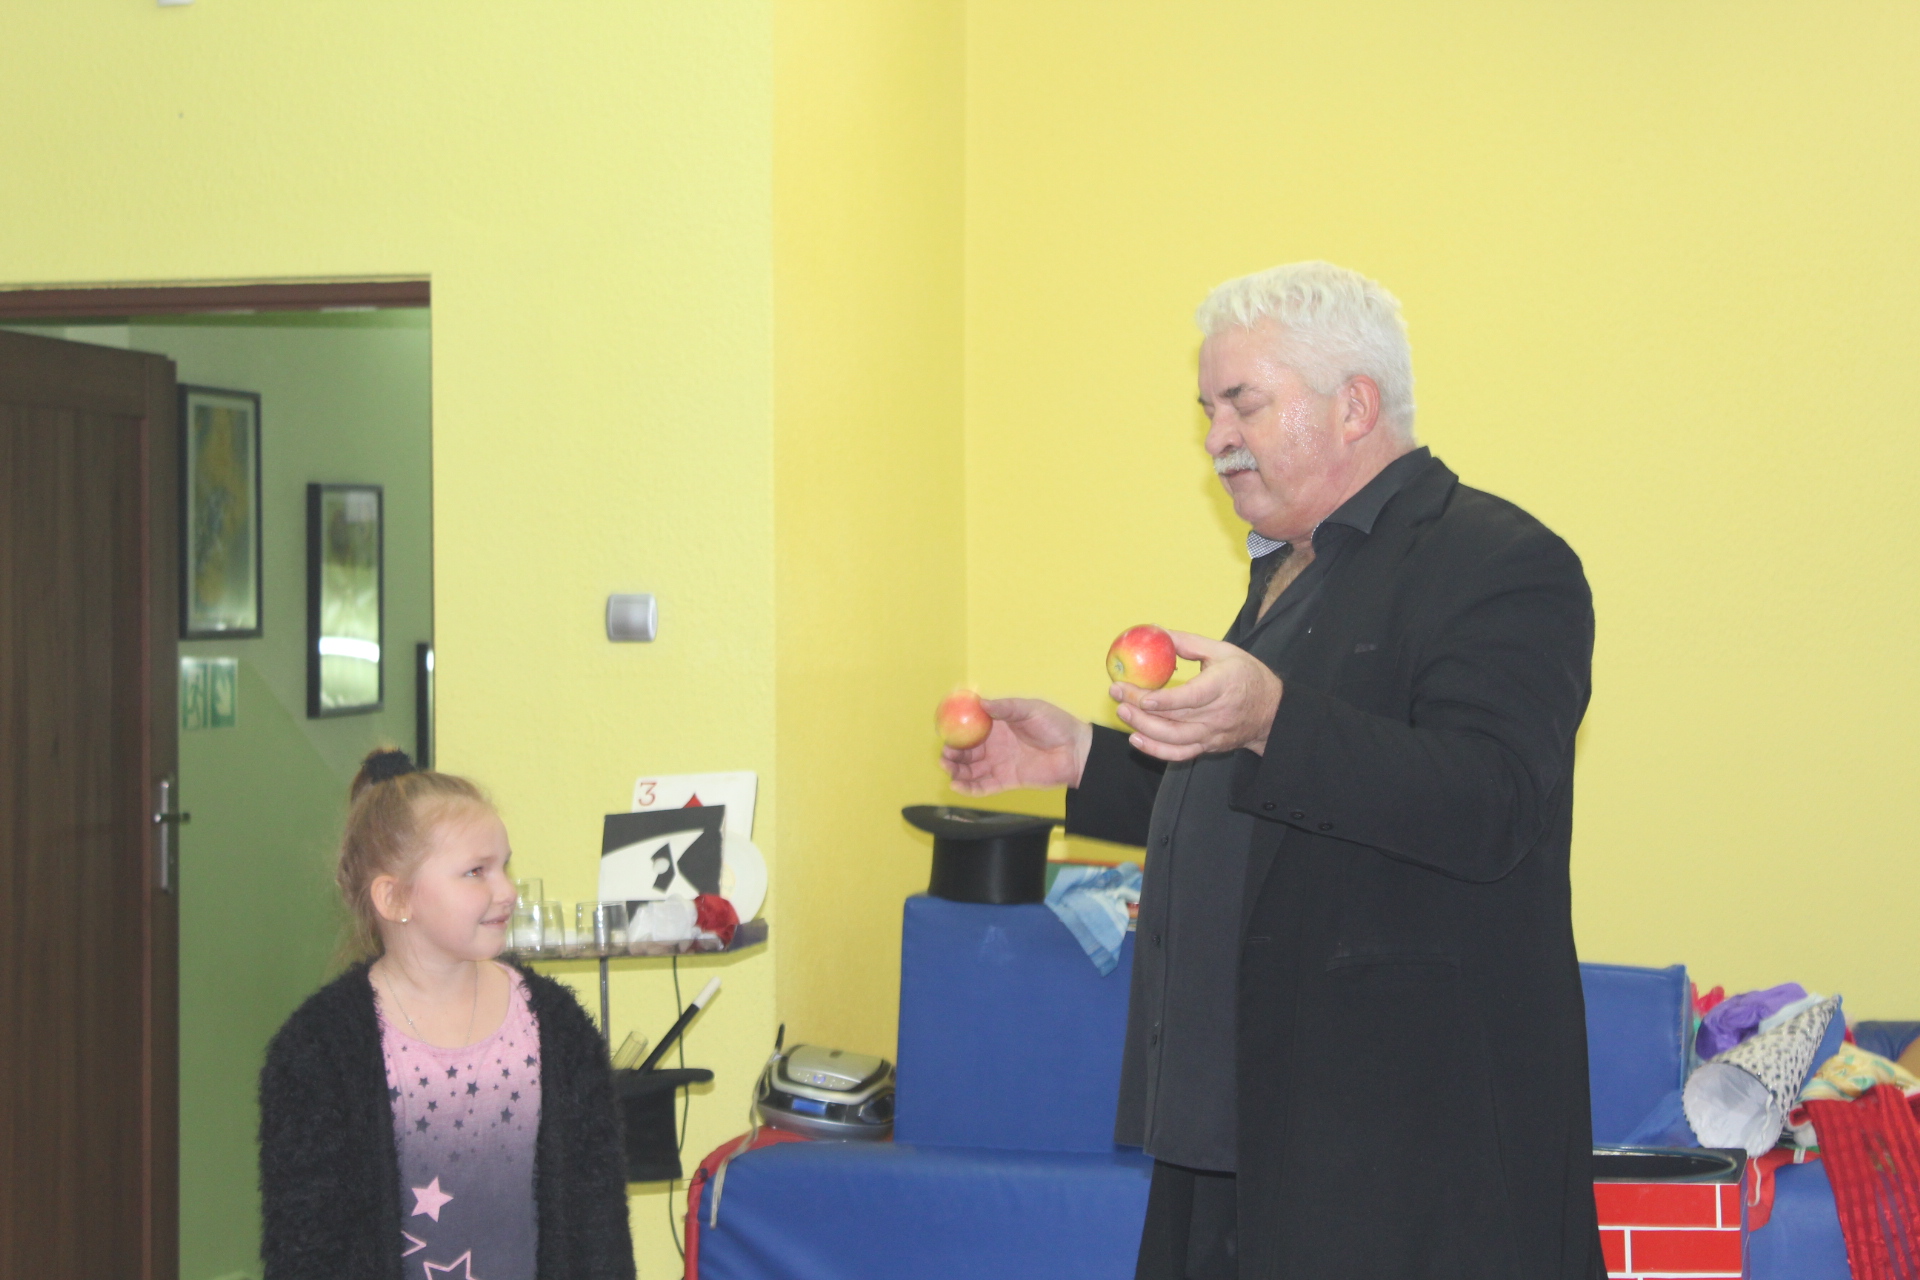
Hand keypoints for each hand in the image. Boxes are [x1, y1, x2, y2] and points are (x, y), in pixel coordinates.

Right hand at [941, 697, 1093, 795]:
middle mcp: (995, 745)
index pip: (970, 729)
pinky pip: (984, 786)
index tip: (945, 732)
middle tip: (944, 755)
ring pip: (971, 770)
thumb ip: (1006, 707)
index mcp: (998, 726)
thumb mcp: (1030, 709)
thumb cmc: (1056, 724)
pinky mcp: (1007, 781)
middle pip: (966, 751)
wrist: (1076, 751)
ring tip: (948, 768)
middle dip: (952, 753)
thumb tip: (981, 703)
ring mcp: (1000, 764)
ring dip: (956, 770)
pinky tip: (957, 786)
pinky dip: (969, 788)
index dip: (956, 732)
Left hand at [1110, 630, 1281, 761]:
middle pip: (1174, 717)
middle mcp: (1217, 714)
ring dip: (1143, 728)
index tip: (1141, 694)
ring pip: (1173, 739)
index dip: (1165, 700)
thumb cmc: (1247, 676)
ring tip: (1122, 712)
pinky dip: (1156, 751)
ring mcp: (1211, 734)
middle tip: (1116, 693)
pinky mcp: (1207, 747)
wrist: (1272, 712)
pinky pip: (1179, 754)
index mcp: (1223, 686)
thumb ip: (1189, 643)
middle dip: (1140, 707)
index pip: (1191, 697)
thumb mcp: (1224, 651)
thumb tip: (1157, 633)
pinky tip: (1136, 739)